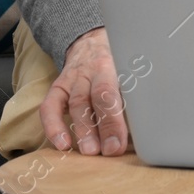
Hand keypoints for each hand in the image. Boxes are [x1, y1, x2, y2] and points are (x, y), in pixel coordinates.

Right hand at [38, 27, 130, 155]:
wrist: (90, 41)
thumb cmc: (117, 63)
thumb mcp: (129, 69)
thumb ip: (133, 95)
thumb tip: (144, 131)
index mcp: (114, 65)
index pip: (112, 93)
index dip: (115, 121)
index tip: (119, 144)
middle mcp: (91, 71)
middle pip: (95, 98)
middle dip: (102, 127)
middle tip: (109, 151)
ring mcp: (73, 79)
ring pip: (76, 104)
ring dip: (83, 131)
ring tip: (89, 152)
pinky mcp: (58, 88)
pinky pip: (50, 107)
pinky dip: (53, 126)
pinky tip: (61, 144)